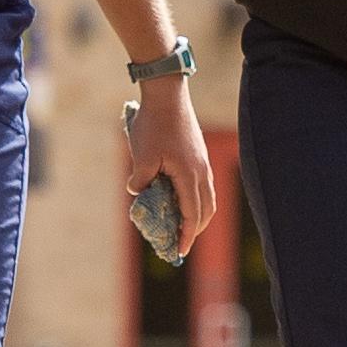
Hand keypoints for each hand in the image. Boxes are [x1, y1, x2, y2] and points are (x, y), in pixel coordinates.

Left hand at [126, 82, 216, 245]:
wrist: (167, 94)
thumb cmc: (154, 125)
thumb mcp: (141, 156)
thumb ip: (141, 180)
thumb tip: (139, 194)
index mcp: (189, 176)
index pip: (192, 216)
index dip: (186, 236)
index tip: (179, 252)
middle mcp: (202, 172)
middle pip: (206, 210)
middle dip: (195, 230)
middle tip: (180, 243)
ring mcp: (203, 163)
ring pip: (208, 198)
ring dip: (198, 216)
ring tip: (183, 225)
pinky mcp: (200, 155)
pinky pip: (204, 185)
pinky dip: (197, 200)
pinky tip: (182, 199)